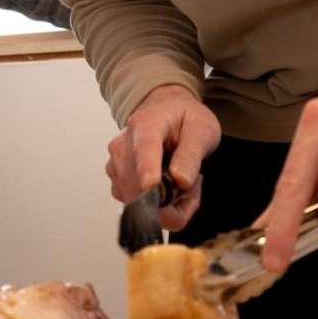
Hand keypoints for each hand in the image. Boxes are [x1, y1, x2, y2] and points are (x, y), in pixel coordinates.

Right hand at [106, 84, 220, 229]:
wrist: (164, 111)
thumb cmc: (184, 119)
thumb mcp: (201, 129)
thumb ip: (191, 154)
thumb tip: (180, 181)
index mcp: (145, 125)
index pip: (143, 150)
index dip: (147, 171)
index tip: (152, 186)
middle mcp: (123, 147)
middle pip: (140, 187)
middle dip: (173, 199)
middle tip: (194, 183)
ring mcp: (116, 166)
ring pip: (138, 203)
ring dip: (167, 205)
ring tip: (182, 181)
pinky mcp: (117, 182)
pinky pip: (136, 206)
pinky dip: (158, 207)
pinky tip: (170, 188)